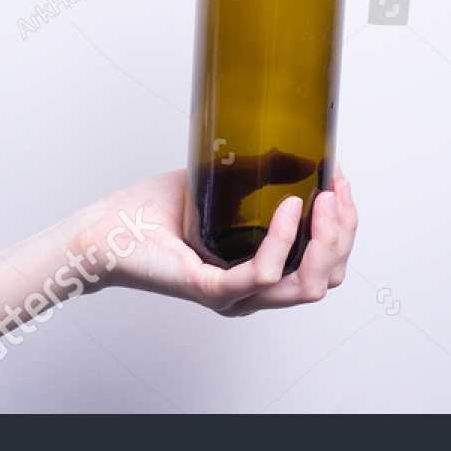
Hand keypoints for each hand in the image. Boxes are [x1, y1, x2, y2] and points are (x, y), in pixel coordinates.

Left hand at [75, 166, 357, 316]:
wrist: (105, 229)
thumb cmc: (153, 214)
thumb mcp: (224, 183)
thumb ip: (265, 174)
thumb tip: (308, 154)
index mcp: (262, 273)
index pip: (327, 265)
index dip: (345, 225)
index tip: (341, 182)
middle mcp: (254, 293)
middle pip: (327, 278)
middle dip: (344, 233)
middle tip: (337, 190)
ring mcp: (234, 296)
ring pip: (306, 286)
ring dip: (326, 240)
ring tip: (324, 198)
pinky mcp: (211, 290)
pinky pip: (262, 276)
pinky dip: (283, 241)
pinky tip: (290, 208)